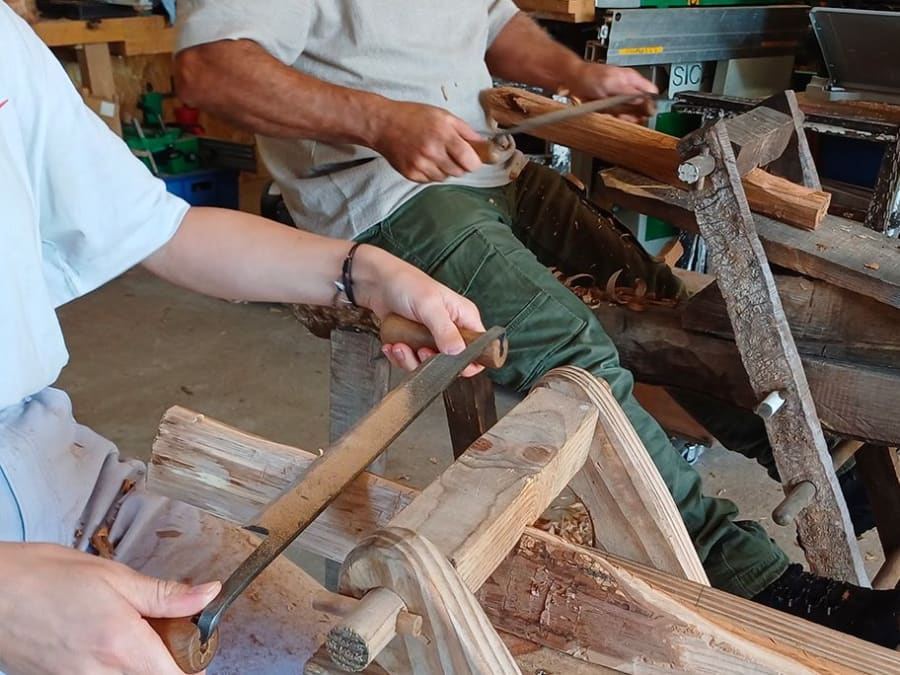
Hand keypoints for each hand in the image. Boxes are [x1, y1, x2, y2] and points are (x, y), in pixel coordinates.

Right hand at [0, 543, 220, 674]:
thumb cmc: (45, 576)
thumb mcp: (114, 576)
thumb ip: (166, 594)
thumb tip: (208, 594)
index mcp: (122, 644)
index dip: (194, 666)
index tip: (198, 647)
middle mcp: (100, 673)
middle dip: (168, 665)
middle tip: (169, 637)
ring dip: (139, 665)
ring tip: (135, 635)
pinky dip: (112, 668)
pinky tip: (106, 642)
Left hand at [350, 245, 485, 376]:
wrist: (376, 283)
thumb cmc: (407, 284)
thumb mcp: (428, 305)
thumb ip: (444, 330)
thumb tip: (458, 352)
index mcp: (465, 317)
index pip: (480, 348)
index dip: (470, 362)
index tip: (451, 365)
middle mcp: (451, 329)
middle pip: (452, 362)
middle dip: (432, 362)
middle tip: (420, 350)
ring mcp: (432, 338)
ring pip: (429, 365)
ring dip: (410, 360)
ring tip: (399, 345)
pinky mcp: (415, 343)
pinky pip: (411, 361)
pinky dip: (399, 357)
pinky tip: (392, 345)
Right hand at [370, 100, 484, 182]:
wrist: (383, 124)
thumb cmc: (413, 116)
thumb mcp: (443, 115)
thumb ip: (465, 130)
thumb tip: (484, 145)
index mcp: (444, 135)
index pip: (470, 161)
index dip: (474, 162)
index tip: (472, 158)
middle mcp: (432, 151)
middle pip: (459, 172)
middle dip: (460, 165)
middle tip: (452, 154)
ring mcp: (420, 165)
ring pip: (445, 177)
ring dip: (445, 169)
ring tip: (435, 155)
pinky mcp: (411, 174)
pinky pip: (431, 180)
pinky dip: (432, 173)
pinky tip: (424, 160)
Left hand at [566, 63, 658, 122]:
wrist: (574, 79)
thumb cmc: (589, 77)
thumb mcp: (611, 83)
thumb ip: (628, 92)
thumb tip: (643, 99)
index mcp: (632, 79)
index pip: (650, 91)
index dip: (650, 103)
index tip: (645, 112)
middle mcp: (628, 87)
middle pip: (641, 105)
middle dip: (635, 113)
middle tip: (627, 116)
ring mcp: (620, 96)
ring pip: (630, 111)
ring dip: (624, 116)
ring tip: (616, 115)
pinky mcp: (612, 103)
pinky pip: (619, 114)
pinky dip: (615, 117)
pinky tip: (611, 115)